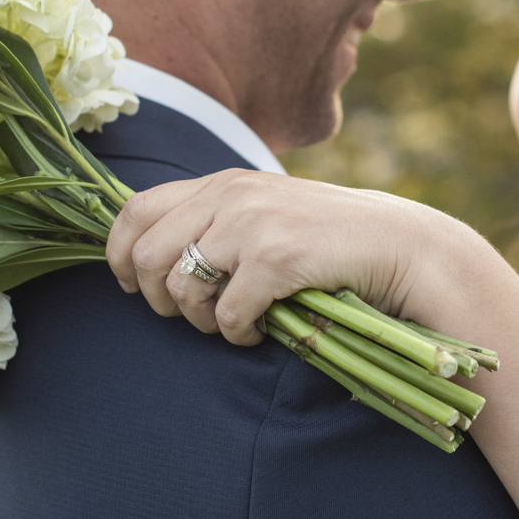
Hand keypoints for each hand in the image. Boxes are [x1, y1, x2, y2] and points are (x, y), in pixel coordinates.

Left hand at [102, 169, 461, 345]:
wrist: (398, 247)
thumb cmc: (327, 241)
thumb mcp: (263, 213)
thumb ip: (214, 220)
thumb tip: (146, 255)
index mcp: (221, 182)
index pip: (134, 210)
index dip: (119, 255)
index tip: (134, 287)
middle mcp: (229, 195)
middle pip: (144, 256)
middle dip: (159, 299)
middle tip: (194, 315)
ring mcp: (252, 225)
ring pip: (180, 289)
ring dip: (202, 322)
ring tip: (235, 324)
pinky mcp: (276, 258)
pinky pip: (226, 316)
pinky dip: (239, 335)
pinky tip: (262, 332)